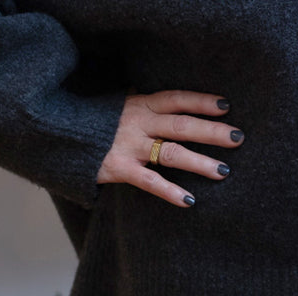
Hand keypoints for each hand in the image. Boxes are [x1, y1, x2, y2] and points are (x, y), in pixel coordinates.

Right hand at [97, 90, 244, 206]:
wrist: (59, 134)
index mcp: (141, 103)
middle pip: (182, 125)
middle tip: (238, 137)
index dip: (202, 101)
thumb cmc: (95, 119)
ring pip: (171, 153)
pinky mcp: (118, 169)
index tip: (226, 105)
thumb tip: (170, 98)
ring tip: (224, 171)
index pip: (177, 99)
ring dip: (200, 162)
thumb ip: (144, 102)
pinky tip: (190, 200)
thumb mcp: (120, 102)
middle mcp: (139, 122)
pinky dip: (170, 191)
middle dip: (212, 131)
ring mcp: (129, 146)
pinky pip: (149, 182)